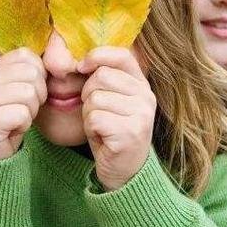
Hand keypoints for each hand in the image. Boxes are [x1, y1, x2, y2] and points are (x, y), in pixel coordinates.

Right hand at [0, 47, 46, 159]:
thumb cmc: (11, 121)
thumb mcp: (20, 91)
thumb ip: (30, 72)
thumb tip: (57, 56)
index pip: (26, 55)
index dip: (39, 75)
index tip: (29, 93)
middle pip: (31, 73)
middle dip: (38, 95)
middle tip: (24, 110)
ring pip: (28, 93)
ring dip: (31, 111)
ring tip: (17, 120)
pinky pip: (22, 114)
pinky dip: (24, 125)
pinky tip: (12, 130)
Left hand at [78, 46, 155, 190]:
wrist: (125, 171)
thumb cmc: (112, 130)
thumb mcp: (112, 99)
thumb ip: (104, 77)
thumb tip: (79, 60)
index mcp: (142, 84)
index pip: (121, 55)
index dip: (97, 56)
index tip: (82, 66)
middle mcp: (146, 96)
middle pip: (101, 76)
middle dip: (88, 94)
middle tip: (98, 112)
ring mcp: (141, 114)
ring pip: (95, 98)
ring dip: (89, 114)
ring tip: (101, 127)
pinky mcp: (130, 132)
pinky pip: (94, 118)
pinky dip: (90, 128)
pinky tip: (101, 137)